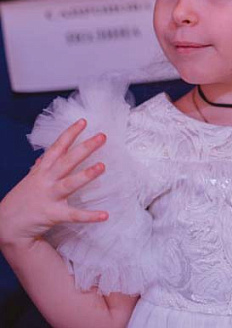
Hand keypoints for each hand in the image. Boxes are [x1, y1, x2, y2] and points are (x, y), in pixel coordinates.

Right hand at [0, 119, 107, 248]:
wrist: (4, 225)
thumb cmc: (21, 201)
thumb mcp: (29, 180)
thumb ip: (38, 168)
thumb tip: (43, 157)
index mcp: (42, 171)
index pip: (56, 148)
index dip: (69, 134)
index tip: (83, 122)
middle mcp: (46, 181)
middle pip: (67, 161)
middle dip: (85, 148)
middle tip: (102, 137)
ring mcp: (49, 197)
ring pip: (70, 183)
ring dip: (86, 175)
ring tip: (102, 166)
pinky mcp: (52, 214)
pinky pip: (73, 215)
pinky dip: (89, 216)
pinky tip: (105, 215)